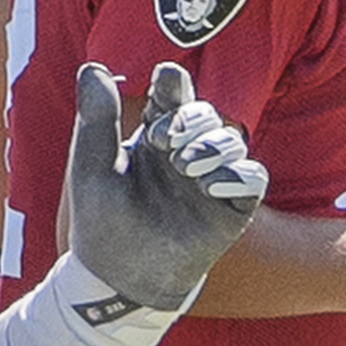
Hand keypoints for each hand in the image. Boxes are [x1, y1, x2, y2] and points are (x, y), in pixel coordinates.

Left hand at [53, 60, 267, 322]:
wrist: (119, 278)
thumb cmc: (103, 223)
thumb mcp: (92, 168)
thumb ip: (96, 120)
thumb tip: (92, 67)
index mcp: (155, 137)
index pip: (174, 95)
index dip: (174, 84)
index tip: (166, 84)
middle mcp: (186, 153)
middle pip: (207, 113)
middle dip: (192, 118)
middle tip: (165, 141)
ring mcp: (211, 180)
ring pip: (233, 140)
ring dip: (212, 144)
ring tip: (184, 166)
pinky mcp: (231, 208)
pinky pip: (253, 178)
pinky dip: (238, 174)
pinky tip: (209, 186)